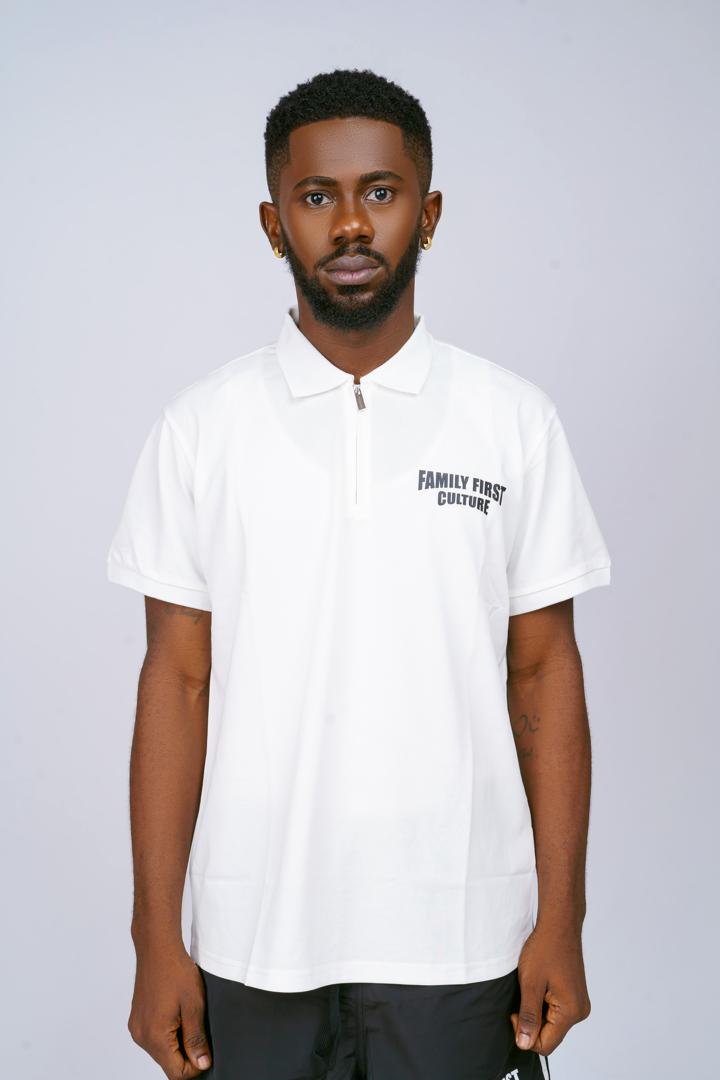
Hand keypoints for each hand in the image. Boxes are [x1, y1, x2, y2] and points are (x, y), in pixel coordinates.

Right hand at [128, 946, 212, 1077]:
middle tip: (200, 1028)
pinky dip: (168, 1032)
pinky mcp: (137, 1019)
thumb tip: (202, 1064)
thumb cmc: (176, 971)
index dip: (195, 1067)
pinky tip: (177, 1011)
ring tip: (188, 1016)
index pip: (176, 1073)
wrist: (157, 948)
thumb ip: (196, 1038)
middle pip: (168, 1063)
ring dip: (178, 1041)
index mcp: (155, 1037)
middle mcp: (141, 1036)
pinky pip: (154, 1037)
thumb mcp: (194, 1006)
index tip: (207, 1051)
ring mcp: (137, 1028)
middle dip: (187, 1053)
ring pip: (161, 1050)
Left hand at [509, 923, 590, 1056]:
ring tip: (532, 988)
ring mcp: (579, 1003)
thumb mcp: (530, 984)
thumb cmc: (545, 949)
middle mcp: (579, 1011)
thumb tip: (524, 1044)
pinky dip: (544, 1004)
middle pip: (550, 1035)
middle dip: (531, 1022)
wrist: (559, 925)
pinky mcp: (575, 996)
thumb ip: (528, 1017)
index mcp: (570, 1011)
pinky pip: (557, 1012)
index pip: (545, 1045)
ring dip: (537, 1012)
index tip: (516, 1011)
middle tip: (522, 996)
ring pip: (553, 1024)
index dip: (525, 1034)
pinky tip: (540, 986)